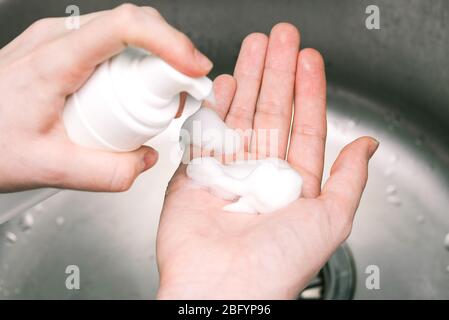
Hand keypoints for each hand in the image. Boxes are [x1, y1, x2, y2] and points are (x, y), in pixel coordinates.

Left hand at [0, 4, 211, 191]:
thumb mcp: (48, 168)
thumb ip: (105, 172)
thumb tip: (144, 160)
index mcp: (55, 60)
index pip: (125, 28)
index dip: (170, 42)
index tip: (193, 68)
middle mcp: (59, 39)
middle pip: (134, 27)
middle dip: (172, 56)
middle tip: (184, 94)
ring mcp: (61, 40)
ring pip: (125, 34)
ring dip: (156, 61)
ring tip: (163, 100)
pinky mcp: (65, 50)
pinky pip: (112, 45)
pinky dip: (136, 66)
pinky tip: (136, 95)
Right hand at [156, 23, 378, 298]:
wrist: (222, 286)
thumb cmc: (277, 263)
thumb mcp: (331, 219)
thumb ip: (348, 179)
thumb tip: (367, 147)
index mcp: (294, 184)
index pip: (304, 126)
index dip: (308, 91)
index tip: (309, 59)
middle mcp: (261, 174)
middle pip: (271, 112)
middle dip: (278, 73)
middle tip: (281, 38)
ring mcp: (227, 172)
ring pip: (240, 115)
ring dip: (247, 79)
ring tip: (254, 47)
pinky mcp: (194, 175)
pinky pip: (205, 134)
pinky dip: (213, 107)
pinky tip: (222, 83)